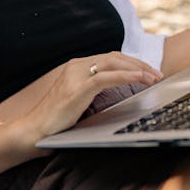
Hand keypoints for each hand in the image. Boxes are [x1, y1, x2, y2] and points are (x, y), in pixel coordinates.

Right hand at [20, 52, 161, 140]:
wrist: (32, 132)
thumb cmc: (55, 122)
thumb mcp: (78, 100)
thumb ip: (93, 90)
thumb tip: (118, 90)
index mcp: (77, 67)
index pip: (111, 58)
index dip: (133, 63)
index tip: (149, 71)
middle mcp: (76, 66)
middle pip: (116, 57)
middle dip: (140, 64)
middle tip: (157, 74)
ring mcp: (76, 75)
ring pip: (114, 63)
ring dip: (138, 69)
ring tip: (154, 77)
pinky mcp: (77, 89)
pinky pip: (107, 77)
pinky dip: (127, 76)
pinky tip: (141, 80)